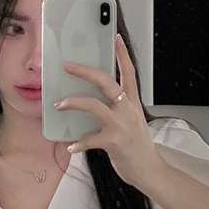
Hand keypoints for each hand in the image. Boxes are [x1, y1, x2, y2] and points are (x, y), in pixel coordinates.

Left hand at [54, 34, 165, 187]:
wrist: (150, 170)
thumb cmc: (138, 147)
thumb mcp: (132, 123)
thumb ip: (117, 111)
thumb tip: (92, 103)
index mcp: (133, 104)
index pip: (130, 73)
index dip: (123, 55)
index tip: (116, 38)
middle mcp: (128, 110)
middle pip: (107, 82)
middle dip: (86, 72)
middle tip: (69, 67)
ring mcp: (121, 125)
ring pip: (94, 105)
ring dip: (73, 103)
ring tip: (59, 105)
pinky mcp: (114, 142)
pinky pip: (90, 139)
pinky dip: (78, 143)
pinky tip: (70, 147)